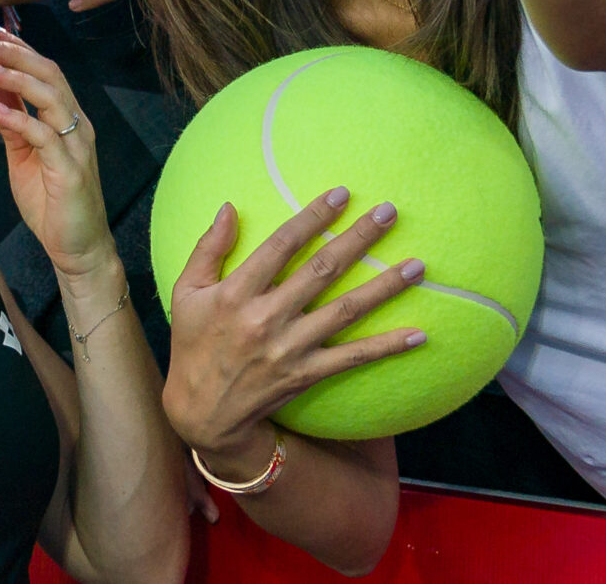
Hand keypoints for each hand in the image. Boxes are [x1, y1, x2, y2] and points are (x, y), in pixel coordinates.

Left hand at [0, 28, 117, 281]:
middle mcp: (76, 125)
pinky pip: (45, 136)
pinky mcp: (69, 170)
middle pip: (50, 75)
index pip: (46, 72)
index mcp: (67, 118)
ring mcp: (76, 146)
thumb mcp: (25, 155)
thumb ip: (14, 122)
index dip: (20, 49)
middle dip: (16, 53)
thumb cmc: (51, 201)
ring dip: (16, 78)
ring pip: (51, 97)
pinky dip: (19, 119)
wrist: (78, 247)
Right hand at [162, 189, 425, 466]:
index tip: (341, 193)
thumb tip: (229, 206)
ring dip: (384, 287)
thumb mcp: (186, 292)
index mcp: (236, 292)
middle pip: (322, 270)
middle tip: (389, 212)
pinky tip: (418, 334)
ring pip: (345, 311)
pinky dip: (387, 347)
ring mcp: (289, 348)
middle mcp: (266, 318)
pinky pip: (352, 358)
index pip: (281, 245)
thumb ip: (208, 248)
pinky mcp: (306, 374)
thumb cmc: (193, 344)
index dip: (312, 217)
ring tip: (418, 266)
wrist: (202, 413)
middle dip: (359, 239)